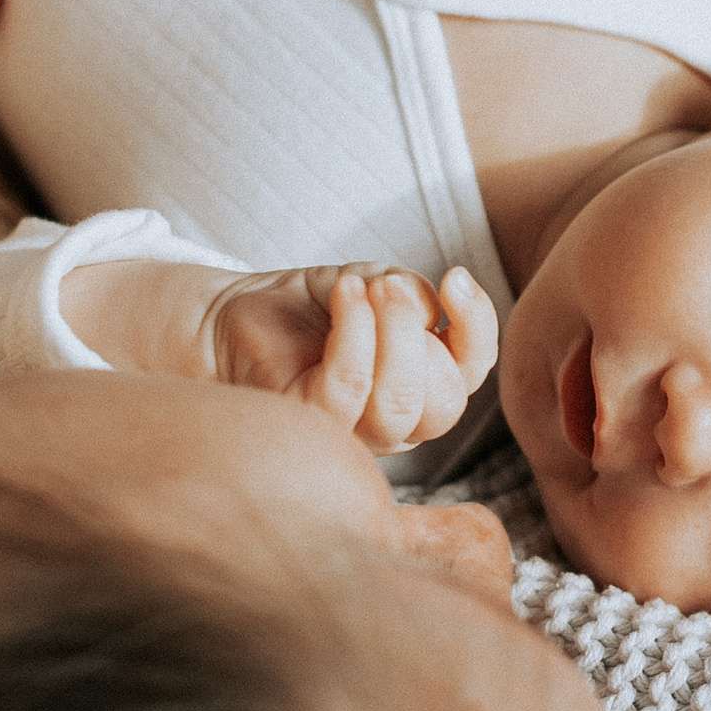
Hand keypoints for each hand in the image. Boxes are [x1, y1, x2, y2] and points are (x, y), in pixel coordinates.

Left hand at [206, 261, 498, 451]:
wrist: (234, 313)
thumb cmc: (310, 306)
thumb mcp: (379, 285)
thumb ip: (416, 299)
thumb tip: (437, 311)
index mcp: (424, 388)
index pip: (473, 374)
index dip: (476, 328)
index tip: (455, 277)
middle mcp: (397, 423)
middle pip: (444, 403)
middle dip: (422, 334)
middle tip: (390, 284)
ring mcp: (353, 434)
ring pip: (399, 406)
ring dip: (392, 334)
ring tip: (366, 286)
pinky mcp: (308, 425)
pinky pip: (348, 390)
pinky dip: (354, 335)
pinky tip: (346, 295)